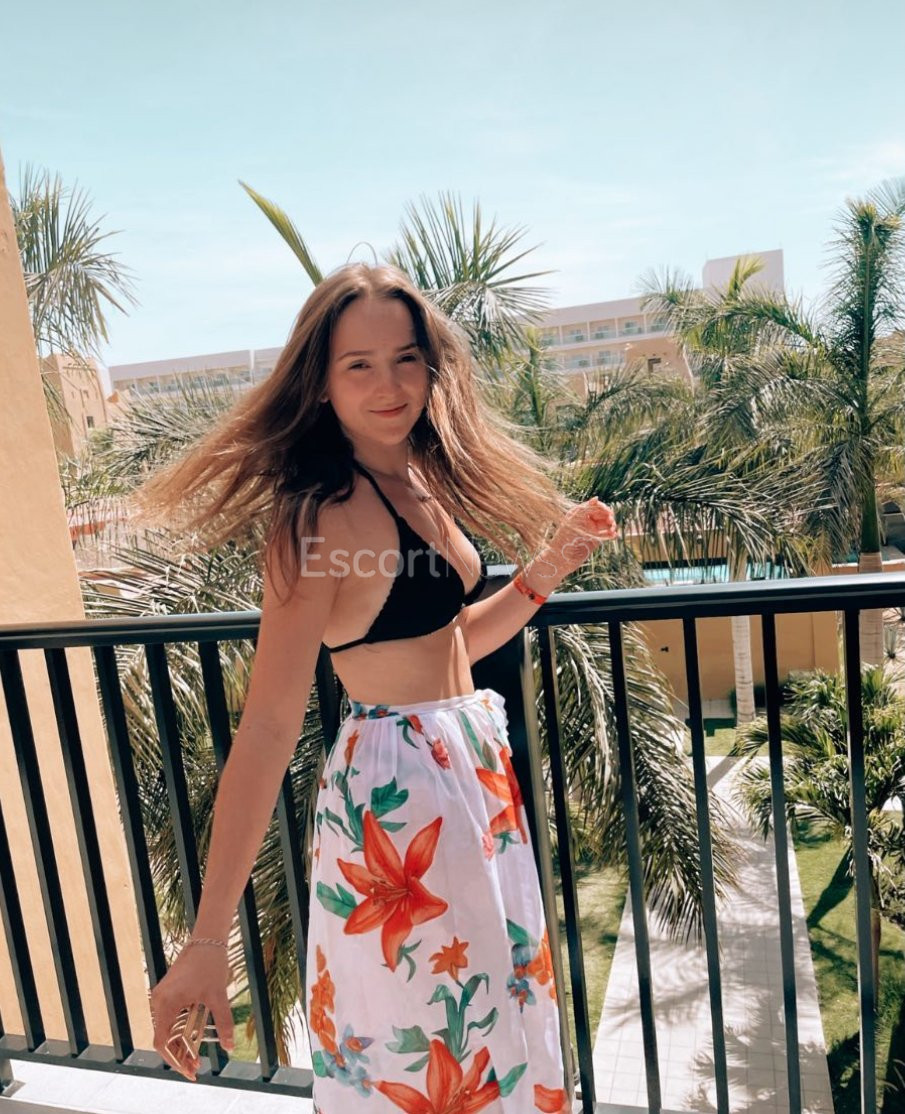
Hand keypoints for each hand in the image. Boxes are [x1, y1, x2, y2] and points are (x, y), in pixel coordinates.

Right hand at [149, 940, 234, 1080]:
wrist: (207, 939)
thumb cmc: (211, 965)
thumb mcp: (218, 996)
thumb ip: (223, 1022)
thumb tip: (229, 1046)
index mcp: (166, 1004)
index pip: (162, 1042)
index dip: (174, 1060)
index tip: (189, 1071)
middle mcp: (159, 1001)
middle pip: (163, 1038)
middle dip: (178, 1055)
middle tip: (196, 1067)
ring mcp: (162, 996)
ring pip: (166, 1028)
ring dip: (179, 1044)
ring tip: (196, 1058)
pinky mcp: (168, 992)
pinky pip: (170, 1018)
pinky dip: (180, 1031)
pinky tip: (194, 1038)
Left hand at [543, 498, 617, 578]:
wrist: (563, 557)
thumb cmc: (566, 536)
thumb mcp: (576, 519)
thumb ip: (586, 508)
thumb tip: (596, 497)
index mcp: (580, 513)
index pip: (595, 506)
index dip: (603, 508)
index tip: (608, 513)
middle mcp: (587, 520)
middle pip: (603, 514)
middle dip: (609, 517)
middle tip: (611, 522)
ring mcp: (592, 530)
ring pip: (606, 524)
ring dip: (612, 525)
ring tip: (613, 530)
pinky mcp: (595, 540)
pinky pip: (606, 534)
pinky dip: (611, 534)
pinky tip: (614, 535)